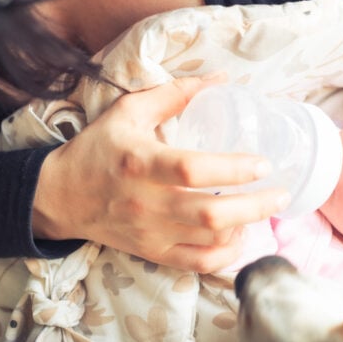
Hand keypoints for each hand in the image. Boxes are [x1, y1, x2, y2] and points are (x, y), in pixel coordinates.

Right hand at [32, 75, 289, 272]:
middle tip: (282, 194)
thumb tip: (221, 78)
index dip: (233, 169)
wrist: (60, 196)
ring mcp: (150, 233)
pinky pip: (198, 263)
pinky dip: (227, 254)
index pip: (192, 171)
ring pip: (210, 242)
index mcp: (140, 163)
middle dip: (256, 206)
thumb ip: (175, 93)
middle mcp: (146, 202)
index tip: (264, 164)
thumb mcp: (129, 111)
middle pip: (211, 215)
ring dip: (246, 227)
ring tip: (263, 208)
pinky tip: (240, 235)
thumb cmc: (99, 149)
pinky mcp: (153, 253)